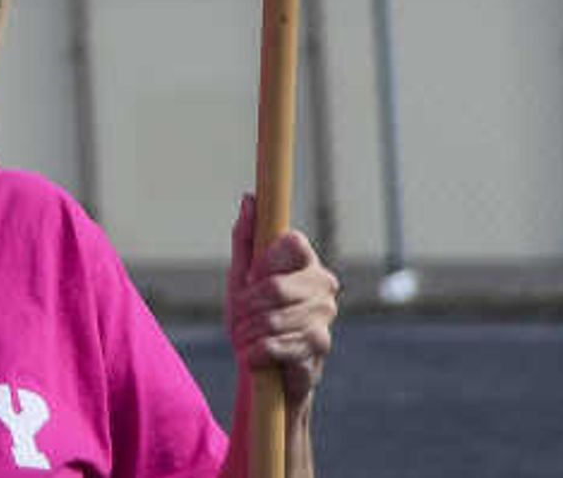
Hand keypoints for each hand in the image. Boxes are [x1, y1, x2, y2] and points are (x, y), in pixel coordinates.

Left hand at [224, 193, 337, 409]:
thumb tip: (250, 198)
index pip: (292, 242)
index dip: (264, 261)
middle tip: (236, 316)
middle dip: (246, 305)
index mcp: (307, 261)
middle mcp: (324, 284)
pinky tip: (253, 355)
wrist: (264, 365)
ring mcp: (326, 316)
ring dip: (247, 331)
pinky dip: (256, 352)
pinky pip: (278, 345)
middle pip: (276, 286)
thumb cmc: (253, 314)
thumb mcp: (242, 273)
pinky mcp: (320, 346)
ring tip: (243, 337)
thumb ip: (246, 237)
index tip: (248, 277)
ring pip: (274, 318)